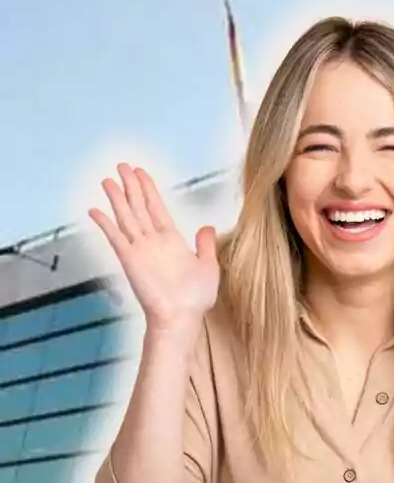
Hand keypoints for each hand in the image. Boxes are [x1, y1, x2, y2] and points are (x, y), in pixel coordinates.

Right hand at [87, 163, 219, 332]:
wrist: (182, 317)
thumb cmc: (195, 298)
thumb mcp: (209, 266)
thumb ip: (205, 245)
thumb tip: (207, 227)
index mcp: (172, 240)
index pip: (156, 208)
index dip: (148, 190)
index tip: (141, 173)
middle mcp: (153, 241)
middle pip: (139, 206)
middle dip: (131, 186)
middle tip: (122, 166)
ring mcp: (140, 249)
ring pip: (127, 216)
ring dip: (117, 198)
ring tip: (108, 179)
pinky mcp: (130, 259)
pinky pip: (115, 237)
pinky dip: (105, 224)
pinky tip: (96, 211)